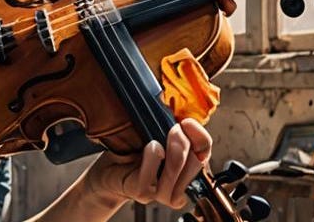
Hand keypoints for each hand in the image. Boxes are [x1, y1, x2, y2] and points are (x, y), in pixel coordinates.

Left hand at [86, 119, 212, 209]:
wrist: (108, 169)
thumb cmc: (132, 149)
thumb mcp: (155, 134)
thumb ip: (173, 129)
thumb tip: (184, 118)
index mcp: (187, 167)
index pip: (205, 151)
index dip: (200, 136)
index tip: (186, 122)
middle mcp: (178, 183)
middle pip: (195, 161)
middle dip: (183, 141)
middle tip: (172, 129)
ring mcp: (162, 193)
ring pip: (175, 169)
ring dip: (169, 149)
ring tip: (158, 138)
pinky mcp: (144, 194)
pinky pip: (152, 176)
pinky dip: (151, 159)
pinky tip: (150, 148)